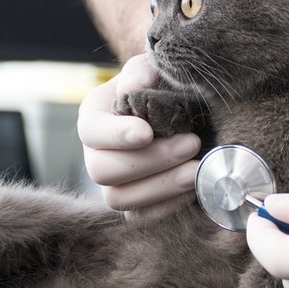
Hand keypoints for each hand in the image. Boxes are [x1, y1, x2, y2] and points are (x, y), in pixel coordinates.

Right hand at [77, 54, 200, 212]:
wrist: (181, 111)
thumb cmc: (161, 87)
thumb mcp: (151, 69)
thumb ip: (142, 73)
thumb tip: (136, 87)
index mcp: (95, 118)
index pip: (91, 131)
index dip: (115, 135)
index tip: (146, 132)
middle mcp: (96, 155)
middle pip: (102, 171)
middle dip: (149, 161)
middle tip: (190, 144)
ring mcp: (113, 184)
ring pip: (120, 199)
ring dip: (162, 186)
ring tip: (197, 169)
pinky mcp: (135, 206)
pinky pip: (141, 218)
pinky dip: (168, 206)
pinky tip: (195, 186)